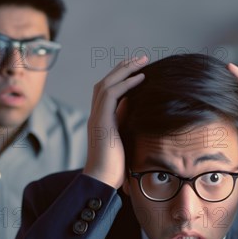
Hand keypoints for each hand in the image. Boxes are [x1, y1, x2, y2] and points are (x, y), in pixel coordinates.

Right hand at [83, 56, 148, 187]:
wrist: (102, 180)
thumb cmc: (115, 167)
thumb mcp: (124, 140)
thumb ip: (126, 123)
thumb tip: (137, 111)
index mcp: (101, 119)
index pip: (107, 91)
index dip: (121, 78)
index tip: (138, 70)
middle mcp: (96, 114)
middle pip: (105, 82)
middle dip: (123, 68)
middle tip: (141, 58)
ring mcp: (96, 116)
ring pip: (107, 83)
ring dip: (125, 70)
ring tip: (142, 61)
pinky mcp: (101, 121)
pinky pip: (112, 94)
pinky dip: (126, 83)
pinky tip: (141, 78)